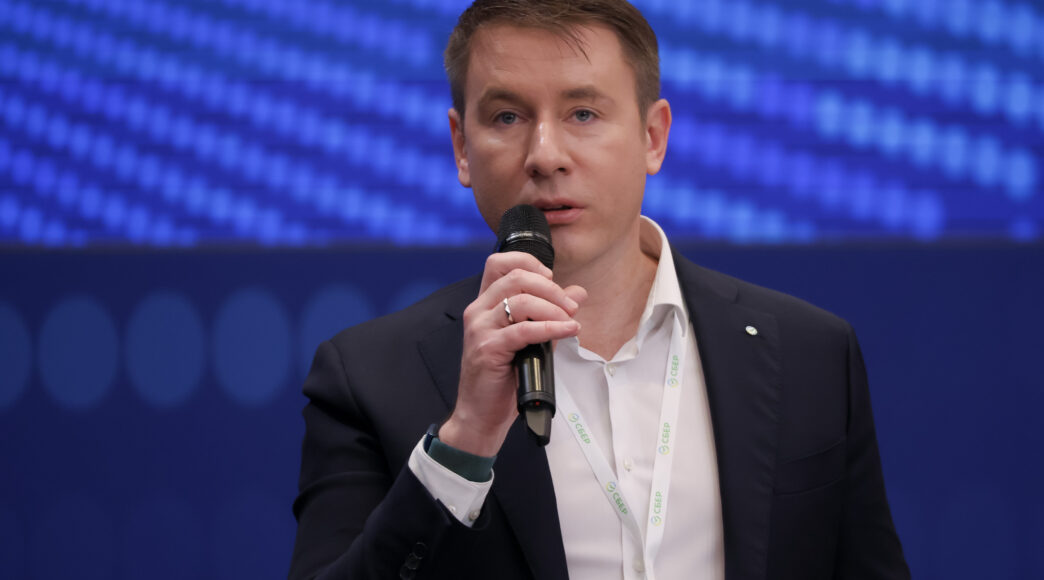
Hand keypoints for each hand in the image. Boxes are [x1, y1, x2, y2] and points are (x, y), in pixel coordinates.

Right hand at [439, 252, 586, 455]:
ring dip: (553, 308)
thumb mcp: (531, 339)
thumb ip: (551, 313)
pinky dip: (551, 328)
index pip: (500, 263)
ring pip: (520, 301)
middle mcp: (478, 311)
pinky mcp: (488, 349)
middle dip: (550, 288)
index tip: (552, 280)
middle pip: (515, 277)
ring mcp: (480, 329)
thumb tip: (578, 293)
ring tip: (570, 321)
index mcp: (484, 304)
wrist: (481, 414)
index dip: (530, 263)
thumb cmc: (502, 378)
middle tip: (570, 306)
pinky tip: (567, 331)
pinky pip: (524, 330)